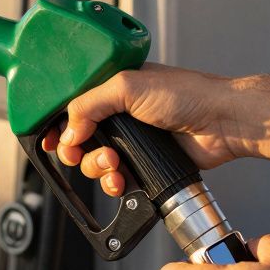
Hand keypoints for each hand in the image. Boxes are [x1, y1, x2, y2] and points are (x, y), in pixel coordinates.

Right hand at [40, 64, 257, 194]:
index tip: (47, 139)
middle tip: (79, 154)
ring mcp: (133, 140)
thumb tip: (67, 130)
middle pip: (80, 138)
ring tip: (113, 164)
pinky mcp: (145, 162)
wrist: (222, 123)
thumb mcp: (129, 86)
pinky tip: (121, 180)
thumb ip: (90, 104)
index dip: (57, 124)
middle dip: (76, 150)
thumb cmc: (189, 94)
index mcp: (113, 88)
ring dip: (97, 168)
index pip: (73, 106)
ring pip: (96, 162)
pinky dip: (114, 183)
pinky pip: (117, 178)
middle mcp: (121, 113)